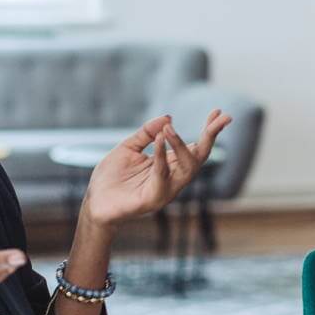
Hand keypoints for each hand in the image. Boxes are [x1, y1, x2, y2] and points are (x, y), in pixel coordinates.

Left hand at [82, 109, 232, 226]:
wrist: (95, 202)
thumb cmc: (112, 177)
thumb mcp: (129, 147)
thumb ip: (147, 132)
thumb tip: (168, 118)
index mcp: (170, 164)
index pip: (196, 146)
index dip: (209, 130)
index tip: (218, 111)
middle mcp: (173, 177)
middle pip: (200, 156)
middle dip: (211, 136)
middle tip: (219, 118)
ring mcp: (166, 189)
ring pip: (187, 167)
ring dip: (182, 145)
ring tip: (170, 128)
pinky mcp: (154, 199)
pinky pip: (163, 175)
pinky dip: (162, 156)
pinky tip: (159, 138)